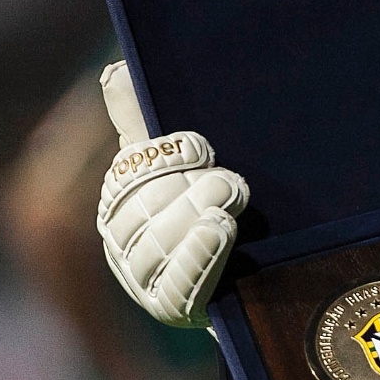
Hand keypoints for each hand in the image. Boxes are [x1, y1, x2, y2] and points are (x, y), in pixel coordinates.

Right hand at [94, 61, 249, 327]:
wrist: (264, 276)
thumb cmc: (213, 204)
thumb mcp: (182, 161)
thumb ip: (142, 119)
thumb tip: (115, 69)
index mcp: (121, 199)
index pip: (132, 172)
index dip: (167, 158)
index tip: (201, 147)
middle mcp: (124, 241)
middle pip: (144, 209)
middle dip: (189, 189)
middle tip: (230, 181)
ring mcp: (144, 280)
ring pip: (159, 245)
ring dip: (196, 219)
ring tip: (231, 205)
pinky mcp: (171, 310)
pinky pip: (179, 284)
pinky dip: (200, 255)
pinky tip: (219, 231)